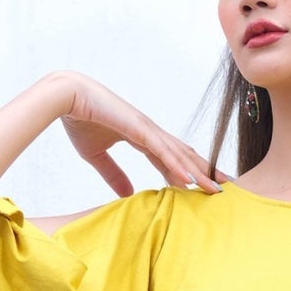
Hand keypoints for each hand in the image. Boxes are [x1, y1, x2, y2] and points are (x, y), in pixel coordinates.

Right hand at [54, 72, 229, 198]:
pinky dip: (177, 165)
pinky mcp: (138, 127)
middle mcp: (150, 132)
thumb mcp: (96, 155)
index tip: (201, 188)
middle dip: (204, 172)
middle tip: (224, 189)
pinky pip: (162, 150)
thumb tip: (127, 195)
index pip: (171, 158)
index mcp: (142, 137)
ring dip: (198, 173)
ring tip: (215, 190)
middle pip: (183, 156)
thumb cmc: (80, 120)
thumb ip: (113, 174)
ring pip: (178, 154)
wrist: (67, 96)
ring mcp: (146, 129)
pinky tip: (190, 179)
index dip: (187, 173)